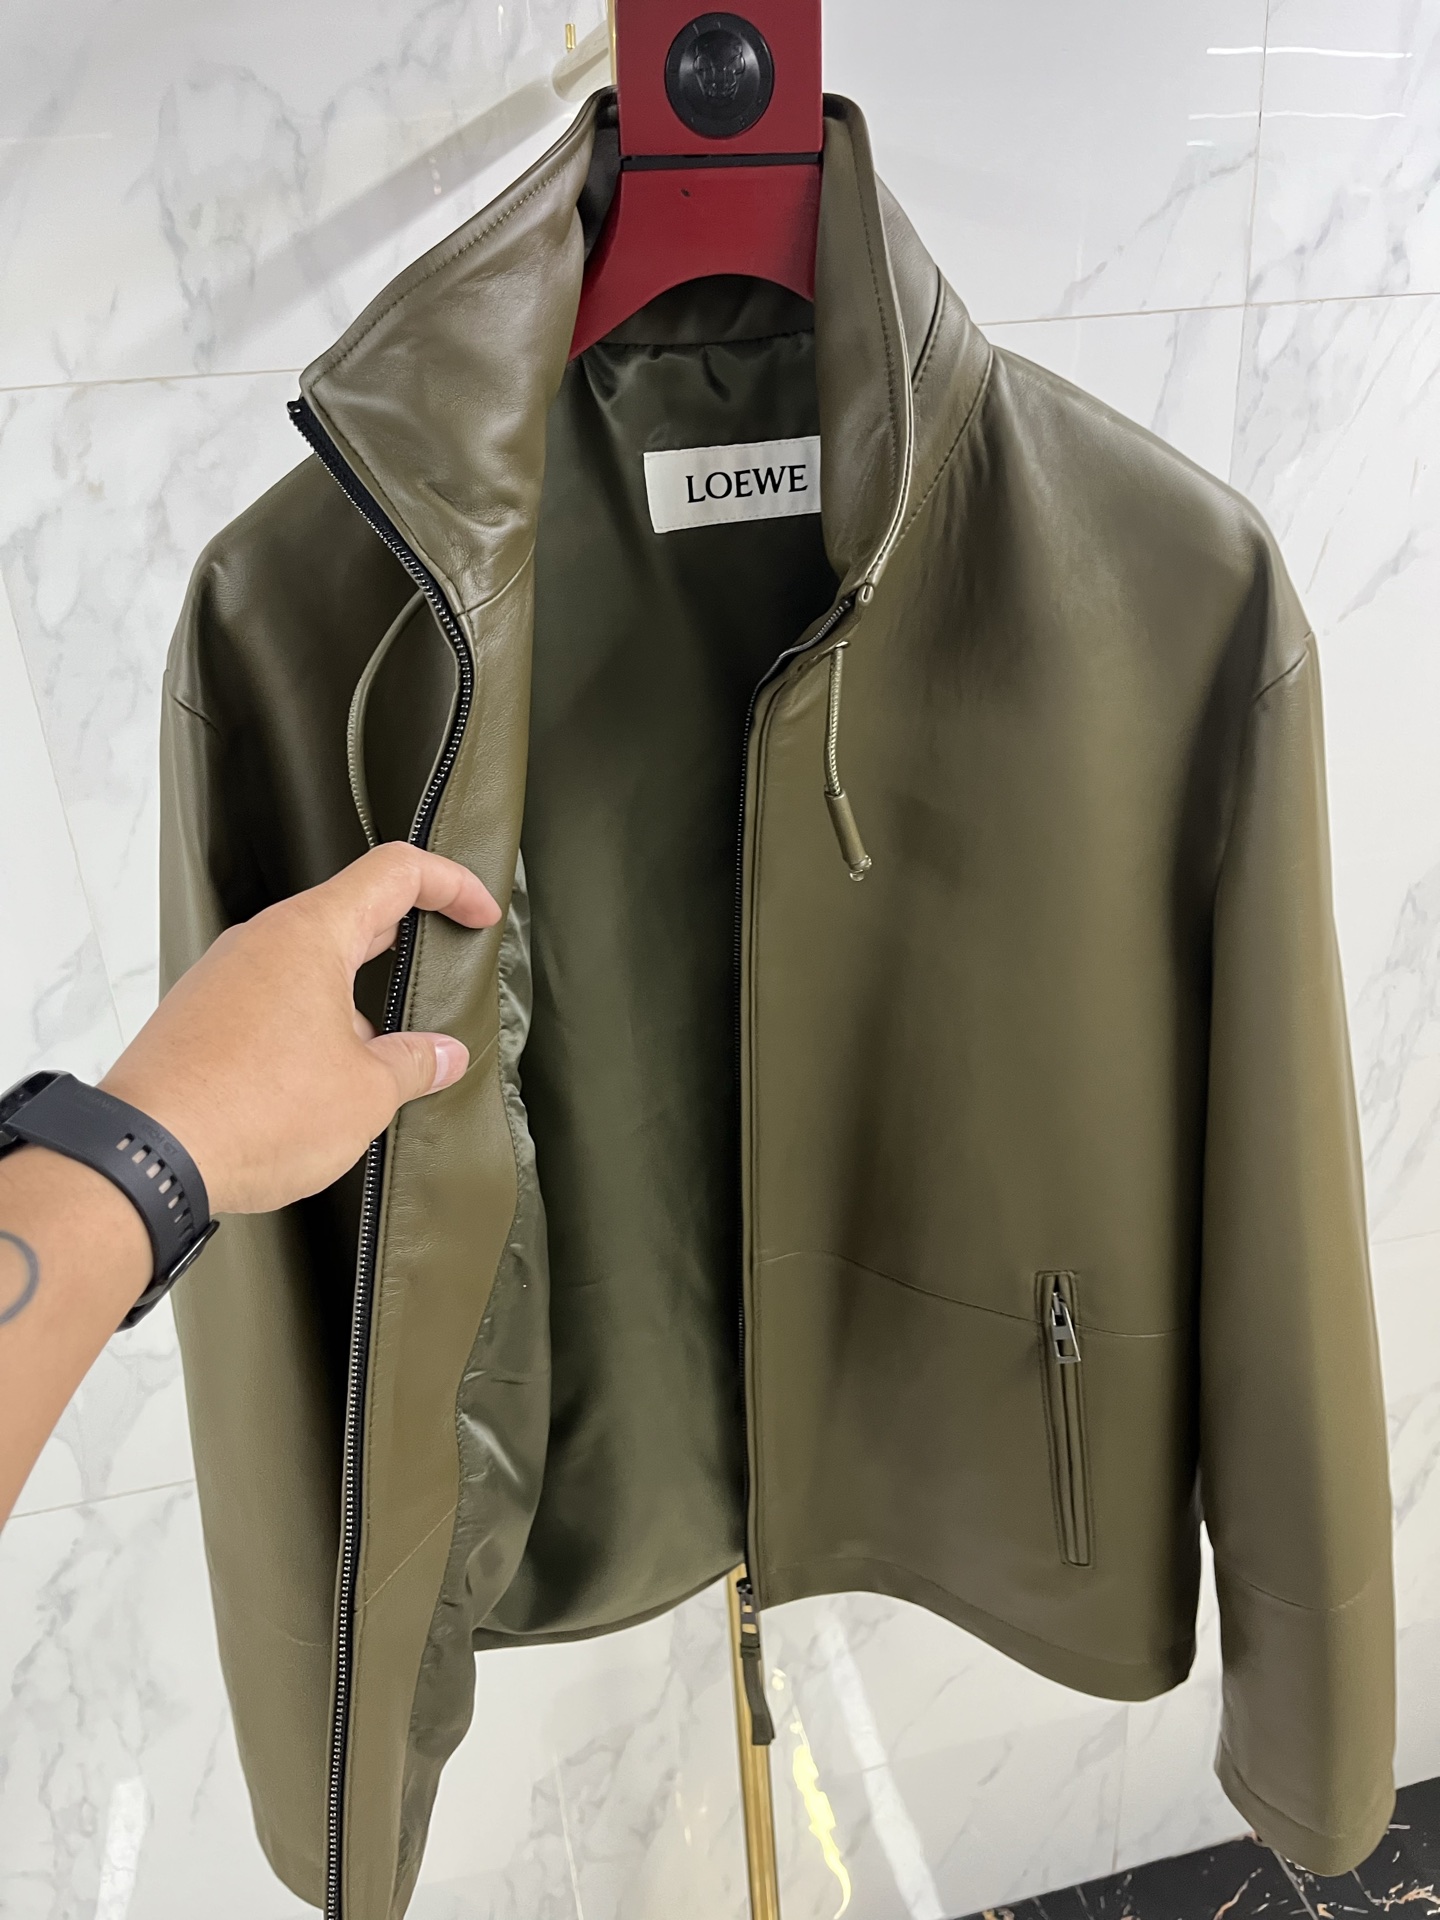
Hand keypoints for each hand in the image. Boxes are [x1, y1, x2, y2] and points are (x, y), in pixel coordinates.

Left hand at [100, 844, 499, 1214]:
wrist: (147, 1156)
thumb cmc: (253, 1111)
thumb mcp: (365, 1092)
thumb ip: (414, 1063)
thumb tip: (442, 1055)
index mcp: (310, 934)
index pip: (395, 872)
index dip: (450, 884)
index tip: (480, 912)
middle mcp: (261, 942)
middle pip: (350, 913)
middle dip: (404, 941)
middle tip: (439, 970)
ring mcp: (223, 978)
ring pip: (306, 963)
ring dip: (354, 996)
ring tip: (383, 1054)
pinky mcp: (198, 1018)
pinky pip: (269, 1000)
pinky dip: (309, 1023)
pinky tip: (323, 1080)